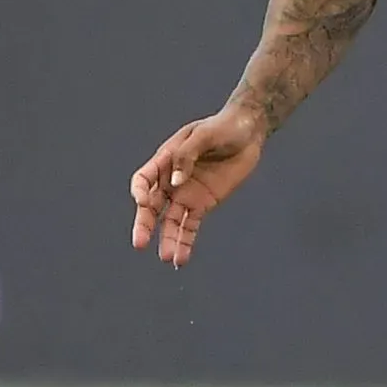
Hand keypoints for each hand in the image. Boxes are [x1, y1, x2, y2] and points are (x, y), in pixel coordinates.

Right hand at [128, 110, 266, 267]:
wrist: (246, 133)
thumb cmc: (222, 128)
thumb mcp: (204, 135)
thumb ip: (187, 156)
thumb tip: (176, 182)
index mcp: (165, 160)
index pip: (144, 179)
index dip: (140, 191)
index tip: (143, 202)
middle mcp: (171, 181)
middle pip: (152, 206)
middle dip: (144, 224)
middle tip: (139, 243)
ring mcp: (186, 194)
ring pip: (170, 221)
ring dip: (167, 239)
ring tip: (166, 257)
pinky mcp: (203, 204)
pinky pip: (190, 226)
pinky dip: (185, 242)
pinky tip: (180, 259)